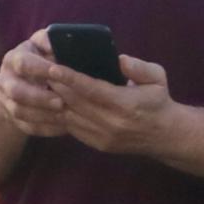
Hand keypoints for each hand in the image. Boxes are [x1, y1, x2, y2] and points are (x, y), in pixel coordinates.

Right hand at [0, 32, 80, 141]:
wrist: (24, 79)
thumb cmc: (42, 57)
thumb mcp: (44, 44)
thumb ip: (50, 40)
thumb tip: (60, 42)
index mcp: (13, 59)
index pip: (23, 63)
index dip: (39, 68)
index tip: (57, 72)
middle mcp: (5, 80)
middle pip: (16, 91)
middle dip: (39, 98)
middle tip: (61, 102)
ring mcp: (7, 101)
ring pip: (20, 112)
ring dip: (42, 115)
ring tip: (64, 116)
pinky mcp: (14, 119)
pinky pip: (27, 127)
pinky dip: (46, 128)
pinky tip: (64, 128)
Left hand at [0, 35, 180, 157]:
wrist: (165, 136)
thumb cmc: (159, 101)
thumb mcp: (158, 77)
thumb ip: (139, 67)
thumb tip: (119, 60)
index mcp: (125, 104)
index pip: (91, 90)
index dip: (70, 78)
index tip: (53, 68)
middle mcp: (111, 123)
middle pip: (75, 103)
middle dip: (55, 87)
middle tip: (38, 71)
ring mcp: (102, 136)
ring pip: (70, 117)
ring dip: (53, 102)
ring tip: (39, 86)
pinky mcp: (97, 144)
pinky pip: (72, 128)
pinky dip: (60, 115)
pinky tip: (51, 102)